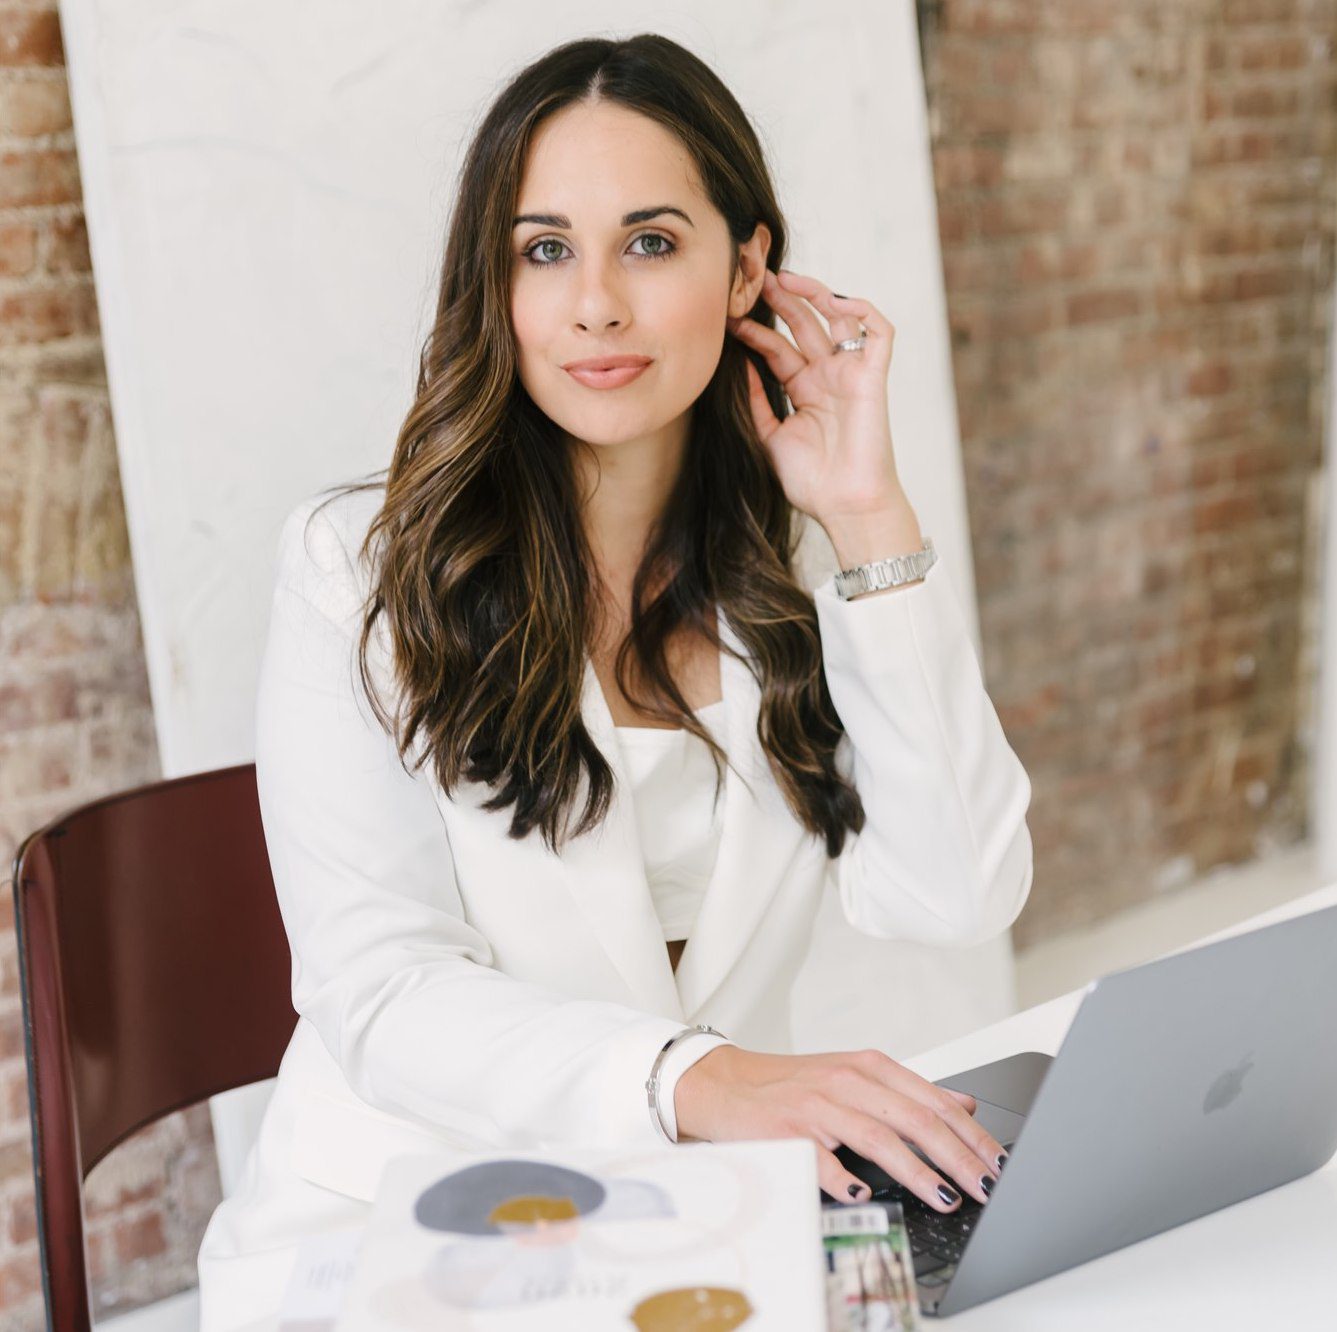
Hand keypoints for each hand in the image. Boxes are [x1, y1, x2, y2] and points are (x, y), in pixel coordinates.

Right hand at [675, 1045, 1004, 1211]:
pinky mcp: (788, 1128)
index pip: (934, 1102)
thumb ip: (909, 1092)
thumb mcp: (855, 1077)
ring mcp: (818, 1104)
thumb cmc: (793, 1085)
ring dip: (918, 1172)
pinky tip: (864, 1196)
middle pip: (916, 1119)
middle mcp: (848, 1081)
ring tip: (945, 1198)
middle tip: (985, 1187)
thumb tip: (964, 1105)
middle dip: (959, 1157)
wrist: (727, 1083)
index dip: (971, 1135)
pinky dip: (845, 1179)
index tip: (997, 1163)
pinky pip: (822, 1158)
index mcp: (870, 1067)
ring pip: (879, 1138)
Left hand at [727, 268, 904, 524]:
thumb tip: (737, 366)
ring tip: (784, 279)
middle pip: (805, 326)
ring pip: (839, 319)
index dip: (755, 332)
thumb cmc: (812, 482)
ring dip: (814, 294)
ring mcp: (851, 374)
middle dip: (781, 301)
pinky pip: (878, 332)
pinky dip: (861, 310)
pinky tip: (833, 301)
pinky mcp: (874, 377)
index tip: (728, 319)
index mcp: (805, 391)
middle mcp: (828, 377)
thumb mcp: (770, 437)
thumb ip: (756, 402)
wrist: (845, 505)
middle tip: (754, 280)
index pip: (778, 350)